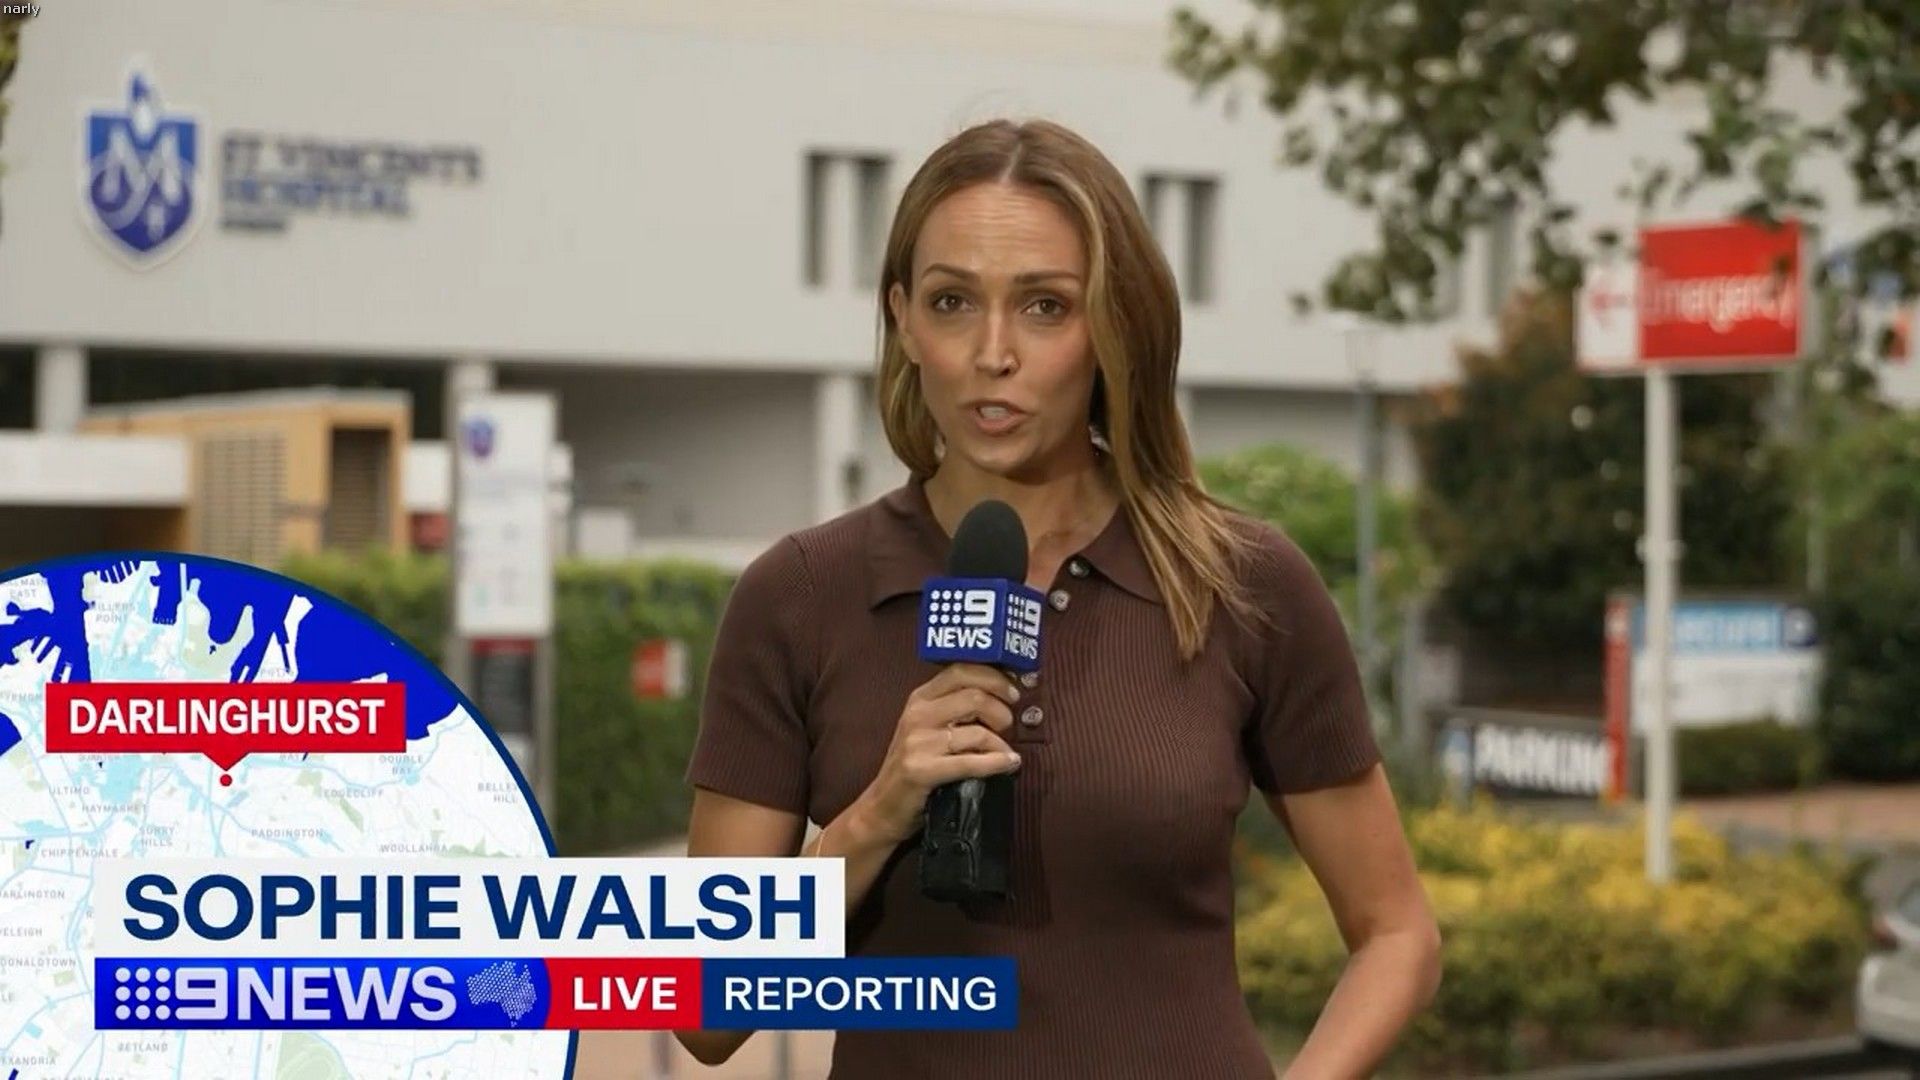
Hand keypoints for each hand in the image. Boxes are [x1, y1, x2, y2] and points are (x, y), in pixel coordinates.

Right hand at [852, 664, 1021, 845]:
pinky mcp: (922, 770)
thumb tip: (1003, 694)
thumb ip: (957, 708)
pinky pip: (971, 762)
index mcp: (920, 698)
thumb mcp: (928, 727)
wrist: (882, 807)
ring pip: (978, 731)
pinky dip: (997, 763)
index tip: (1013, 692)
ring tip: (1006, 754)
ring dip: (1001, 744)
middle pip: (975, 696)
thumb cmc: (915, 766)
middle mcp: (917, 714)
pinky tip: (1009, 764)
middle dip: (1002, 711)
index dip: (994, 678)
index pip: (962, 671)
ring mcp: (917, 742)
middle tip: (1007, 727)